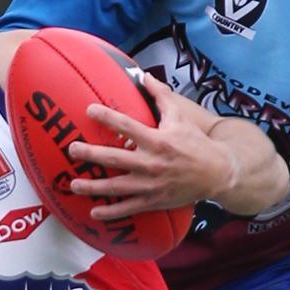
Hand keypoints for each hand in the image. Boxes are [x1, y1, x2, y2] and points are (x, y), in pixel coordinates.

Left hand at [67, 73, 236, 219]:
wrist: (217, 173)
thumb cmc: (196, 143)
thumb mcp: (180, 117)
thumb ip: (161, 95)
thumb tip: (144, 76)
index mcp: (157, 140)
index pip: (127, 126)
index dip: (107, 117)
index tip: (89, 110)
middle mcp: (152, 163)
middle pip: (115, 158)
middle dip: (91, 153)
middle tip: (72, 148)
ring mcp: (151, 185)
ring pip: (117, 187)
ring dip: (93, 187)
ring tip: (73, 184)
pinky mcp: (154, 201)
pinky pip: (129, 208)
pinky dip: (111, 213)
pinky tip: (94, 213)